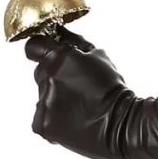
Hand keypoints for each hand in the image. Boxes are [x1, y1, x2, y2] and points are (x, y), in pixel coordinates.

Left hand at [24, 26, 135, 158]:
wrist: (123, 126)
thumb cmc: (114, 91)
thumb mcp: (99, 57)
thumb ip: (75, 43)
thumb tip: (60, 32)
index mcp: (59, 58)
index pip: (34, 46)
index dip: (41, 49)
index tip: (46, 54)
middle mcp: (46, 78)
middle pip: (41, 73)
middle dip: (55, 78)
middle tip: (77, 89)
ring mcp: (42, 102)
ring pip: (43, 97)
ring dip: (56, 100)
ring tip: (79, 109)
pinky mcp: (42, 124)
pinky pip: (43, 118)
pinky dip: (55, 120)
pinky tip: (74, 121)